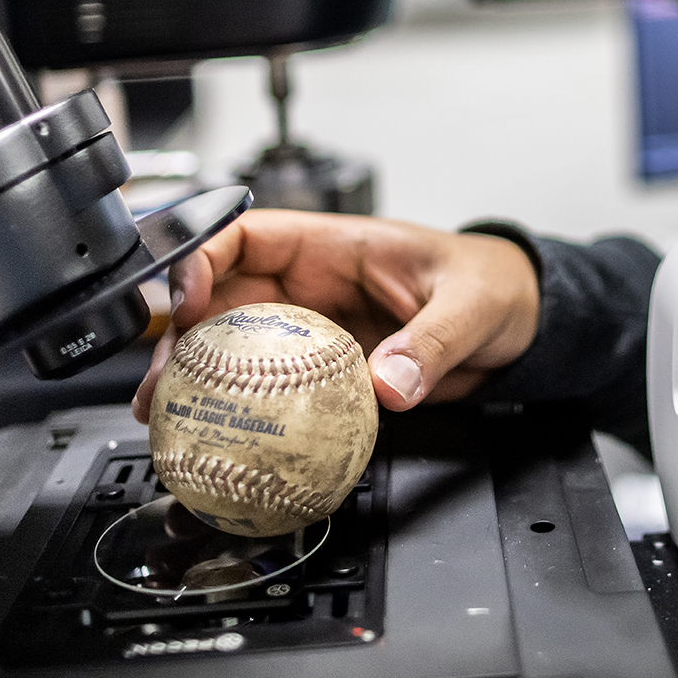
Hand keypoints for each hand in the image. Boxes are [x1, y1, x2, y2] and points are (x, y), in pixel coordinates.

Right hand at [131, 210, 538, 422]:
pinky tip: (214, 441)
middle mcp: (311, 287)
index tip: (187, 305)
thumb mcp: (470, 306)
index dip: (202, 261)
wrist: (519, 324)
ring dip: (193, 379)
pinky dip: (235, 412)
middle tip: (157, 386)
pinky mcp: (324, 376)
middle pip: (220, 300)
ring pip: (231, 348)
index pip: (246, 236)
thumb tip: (390, 382)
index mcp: (334, 247)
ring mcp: (313, 333)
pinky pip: (268, 391)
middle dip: (177, 338)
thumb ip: (432, 341)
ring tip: (163, 417)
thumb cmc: (493, 286)